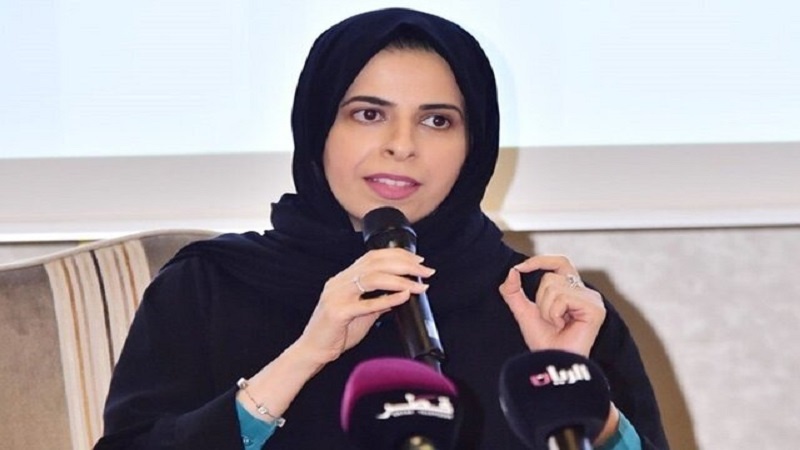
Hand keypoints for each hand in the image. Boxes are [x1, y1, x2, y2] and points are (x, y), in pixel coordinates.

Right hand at [297, 248, 434, 364]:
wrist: (312, 351)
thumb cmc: (336, 333)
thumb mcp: (361, 313)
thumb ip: (377, 301)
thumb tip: (401, 294)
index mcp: (344, 278)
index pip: (373, 257)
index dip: (397, 255)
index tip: (418, 260)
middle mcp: (339, 282)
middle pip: (375, 263)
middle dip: (404, 264)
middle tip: (426, 271)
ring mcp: (336, 295)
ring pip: (373, 278)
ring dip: (401, 280)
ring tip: (419, 285)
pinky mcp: (337, 312)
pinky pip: (366, 303)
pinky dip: (388, 298)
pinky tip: (404, 297)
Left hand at [498, 255, 605, 356]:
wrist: (551, 362)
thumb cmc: (542, 340)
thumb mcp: (523, 312)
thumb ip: (513, 291)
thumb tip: (512, 271)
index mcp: (571, 290)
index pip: (559, 262)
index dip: (540, 261)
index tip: (520, 268)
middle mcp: (585, 292)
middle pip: (551, 277)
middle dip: (540, 299)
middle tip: (549, 319)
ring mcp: (592, 299)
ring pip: (554, 286)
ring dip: (546, 309)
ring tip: (556, 324)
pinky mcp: (595, 308)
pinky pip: (563, 298)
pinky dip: (554, 313)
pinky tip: (563, 326)